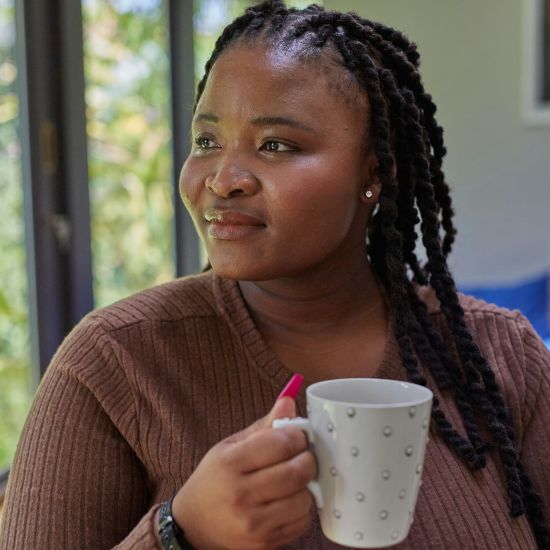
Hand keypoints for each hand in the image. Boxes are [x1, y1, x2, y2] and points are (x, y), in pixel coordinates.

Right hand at [172, 397, 316, 549]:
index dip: (298, 435)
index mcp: (231, 463)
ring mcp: (254, 523)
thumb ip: (264, 425)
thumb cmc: (215, 479)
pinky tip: (288, 499)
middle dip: (308, 458)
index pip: (282, 443)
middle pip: (297, 471)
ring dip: (307, 485)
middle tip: (304, 454)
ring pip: (304, 498)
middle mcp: (241, 494)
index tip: (298, 434)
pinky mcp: (265, 542)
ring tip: (295, 478)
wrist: (194, 525)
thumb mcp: (231, 446)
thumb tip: (289, 401)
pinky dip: (302, 508)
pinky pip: (302, 522)